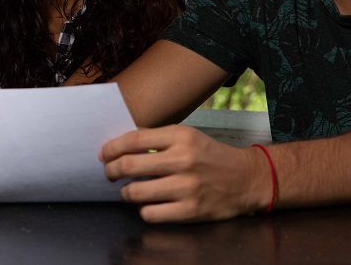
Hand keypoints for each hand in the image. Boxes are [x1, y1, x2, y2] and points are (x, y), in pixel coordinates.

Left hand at [100, 125, 269, 222]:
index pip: (134, 140)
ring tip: (129, 190)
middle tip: (110, 173)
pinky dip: (144, 210)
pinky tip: (149, 204)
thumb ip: (158, 139)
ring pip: (136, 193)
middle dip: (112, 171)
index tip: (104, 154)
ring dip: (126, 192)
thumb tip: (122, 145)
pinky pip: (150, 213)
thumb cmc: (211, 156)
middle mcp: (183, 160)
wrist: (246, 178)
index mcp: (181, 136)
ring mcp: (186, 187)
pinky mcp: (190, 210)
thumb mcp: (188, 136)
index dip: (112, 148)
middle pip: (129, 166)